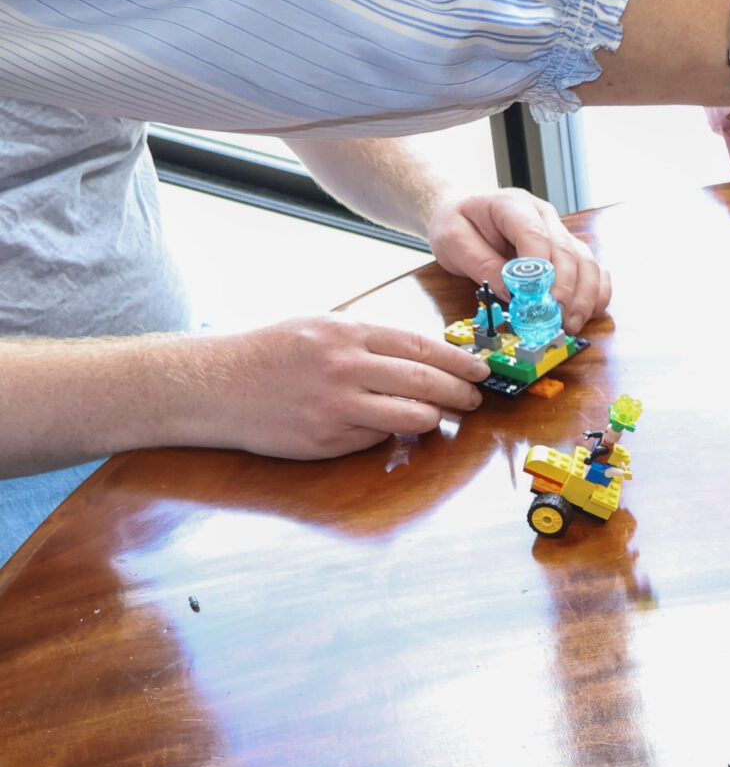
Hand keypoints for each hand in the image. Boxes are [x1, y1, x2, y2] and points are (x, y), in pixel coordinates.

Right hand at [200, 316, 487, 455]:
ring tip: (442, 415)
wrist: (212, 384)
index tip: (480, 370)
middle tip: (475, 399)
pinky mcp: (327, 438)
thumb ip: (367, 340)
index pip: (419, 346)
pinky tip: (388, 427)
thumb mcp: (317, 327)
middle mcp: (343, 366)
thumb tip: (424, 357)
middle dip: (460, 393)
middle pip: (425, 382)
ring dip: (435, 418)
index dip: (458, 361)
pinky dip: (390, 433)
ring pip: (411, 416)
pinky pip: (377, 438)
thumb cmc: (269, 354)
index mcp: (344, 331)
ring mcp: (336, 405)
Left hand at [424, 188, 611, 332]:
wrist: (462, 211)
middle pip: (567, 252)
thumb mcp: (454, 241)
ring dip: (583, 297)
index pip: (535, 236)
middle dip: (564, 291)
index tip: (534, 301)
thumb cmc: (457, 224)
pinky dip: (594, 293)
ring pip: (586, 262)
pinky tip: (586, 313)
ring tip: (569, 324)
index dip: (540, 271)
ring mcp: (560, 232)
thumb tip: (514, 295)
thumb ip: (482, 265)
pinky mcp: (568, 250)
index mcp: (513, 205)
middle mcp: (544, 216)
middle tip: (555, 321)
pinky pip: (593, 271)